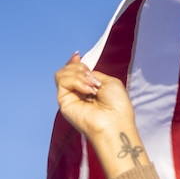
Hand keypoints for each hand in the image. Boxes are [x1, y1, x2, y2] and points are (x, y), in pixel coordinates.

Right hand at [54, 53, 148, 176]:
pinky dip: (75, 81)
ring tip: (92, 86)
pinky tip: (87, 90)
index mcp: (89, 87)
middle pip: (68, 69)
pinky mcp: (63, 101)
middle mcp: (78, 92)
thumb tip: (80, 66)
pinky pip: (62, 80)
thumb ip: (93, 73)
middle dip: (80, 68)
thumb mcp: (109, 82)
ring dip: (78, 74)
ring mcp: (70, 96)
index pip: (75, 70)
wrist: (114, 122)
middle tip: (93, 80)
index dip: (75, 62)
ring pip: (62, 73)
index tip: (78, 56)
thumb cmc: (117, 105)